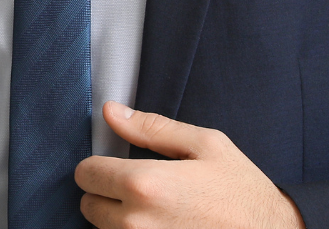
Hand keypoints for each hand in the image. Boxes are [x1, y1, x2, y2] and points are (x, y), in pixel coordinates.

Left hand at [75, 102, 305, 228]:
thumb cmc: (243, 193)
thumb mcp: (206, 146)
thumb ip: (151, 128)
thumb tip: (110, 112)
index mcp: (145, 185)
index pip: (85, 173)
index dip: (101, 166)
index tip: (120, 168)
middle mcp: (136, 223)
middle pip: (88, 205)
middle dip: (107, 195)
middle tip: (143, 192)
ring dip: (119, 220)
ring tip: (158, 212)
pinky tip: (163, 227)